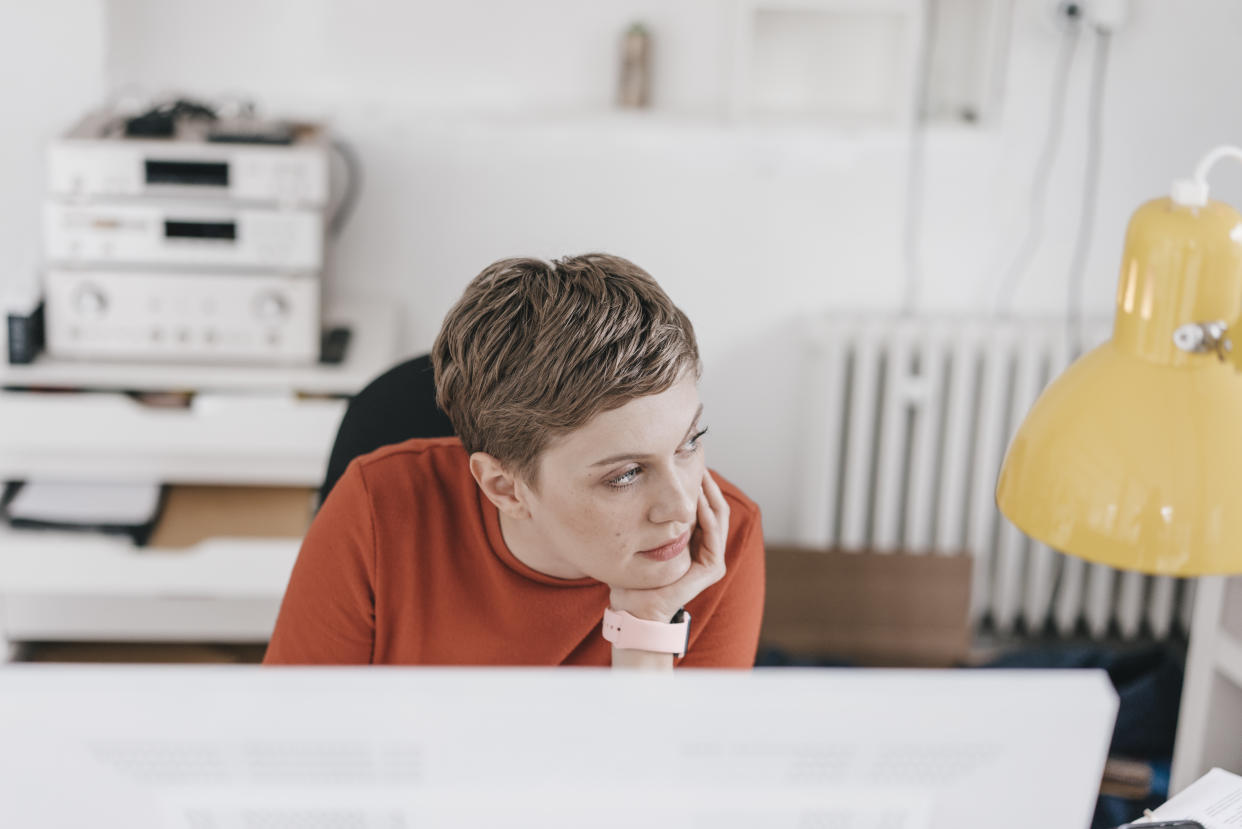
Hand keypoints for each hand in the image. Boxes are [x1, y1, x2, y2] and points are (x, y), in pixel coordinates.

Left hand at [608, 469, 729, 622]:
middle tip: (697, 458)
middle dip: (706, 482)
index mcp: (694, 540)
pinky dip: (707, 515)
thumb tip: (634, 486)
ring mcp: (712, 558)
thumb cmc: (634, 574)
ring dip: (709, 493)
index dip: (698, 482)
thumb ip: (646, 517)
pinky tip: (698, 498)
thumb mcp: (641, 537)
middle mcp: (707, 548)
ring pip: (718, 516)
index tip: (686, 459)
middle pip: (714, 505)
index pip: (703, 504)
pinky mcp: (711, 568)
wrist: (635, 607)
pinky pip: (713, 535)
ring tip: (700, 471)